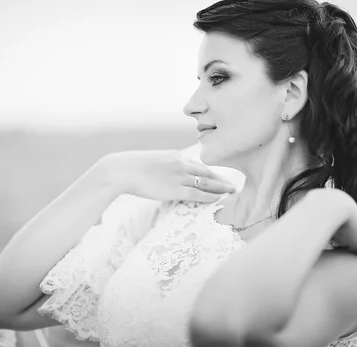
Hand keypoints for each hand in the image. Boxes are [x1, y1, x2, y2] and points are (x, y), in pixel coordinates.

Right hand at [100, 150, 237, 202]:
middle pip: (207, 173)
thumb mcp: (152, 162)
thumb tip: (166, 175)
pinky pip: (198, 194)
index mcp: (176, 156)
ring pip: (207, 183)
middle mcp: (181, 164)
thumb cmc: (132, 168)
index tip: (221, 177)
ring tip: (232, 193)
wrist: (122, 170)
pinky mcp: (176, 189)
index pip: (199, 165)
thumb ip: (164, 167)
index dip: (212, 172)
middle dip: (222, 179)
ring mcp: (180, 176)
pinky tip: (219, 200)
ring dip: (221, 188)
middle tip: (234, 185)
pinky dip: (210, 197)